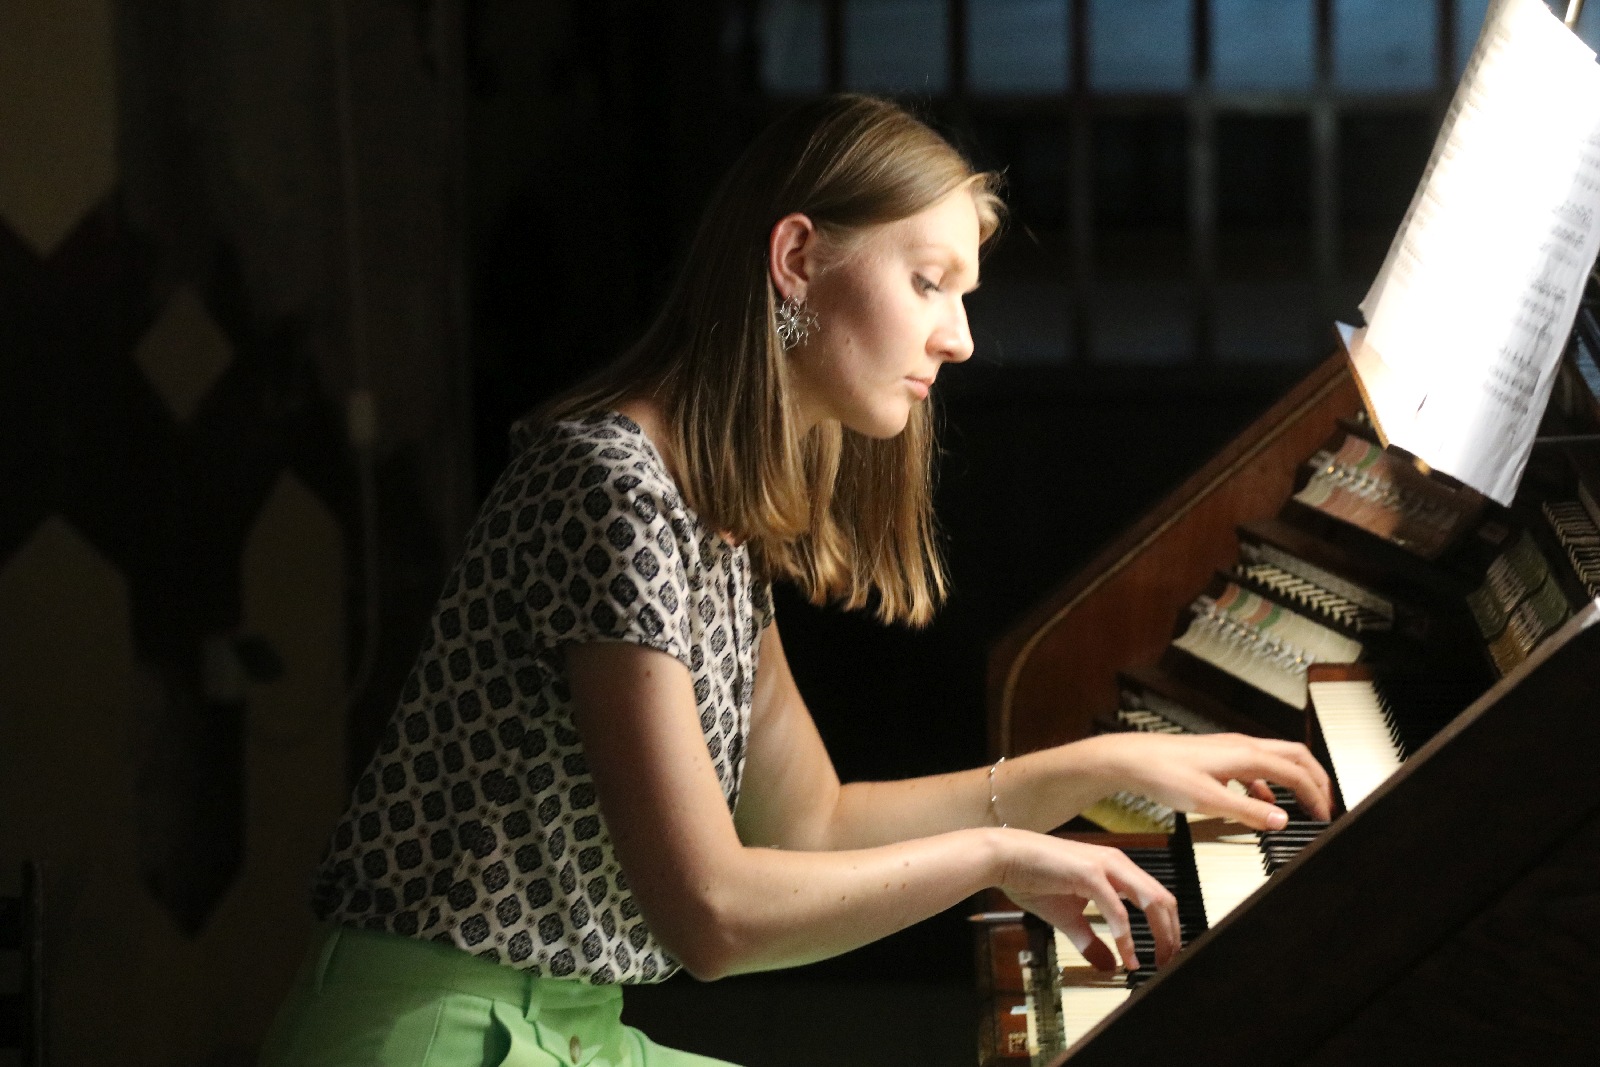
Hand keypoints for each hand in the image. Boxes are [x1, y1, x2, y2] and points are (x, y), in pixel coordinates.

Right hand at [996, 830, 1179, 972]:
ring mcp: (1106, 866)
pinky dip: (1126, 937)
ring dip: (1160, 935)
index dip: (1168, 928)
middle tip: (1168, 963)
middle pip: (1164, 900)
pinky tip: (1126, 956)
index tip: (1165, 955)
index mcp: (1116, 869)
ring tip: (1156, 961)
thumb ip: (1091, 941)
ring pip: (1151, 901)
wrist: (1005, 858)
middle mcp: (1117, 863)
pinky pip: (1118, 911)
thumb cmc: (1033, 879)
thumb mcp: (1068, 919)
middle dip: (1172, 935)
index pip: (1157, 897)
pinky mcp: (1090, 874)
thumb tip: (1110, 966)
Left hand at [1079, 732, 1333, 826]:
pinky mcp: (1216, 759)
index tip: (1325, 817)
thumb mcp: (1207, 800)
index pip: (1296, 772)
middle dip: (1315, 780)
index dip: (1316, 795)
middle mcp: (1241, 747)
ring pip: (1275, 761)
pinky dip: (1267, 785)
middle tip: (1326, 806)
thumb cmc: (1162, 773)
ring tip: (1303, 805)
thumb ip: (1247, 811)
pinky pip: (1254, 769)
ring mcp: (1229, 751)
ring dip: (1293, 781)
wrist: (1130, 760)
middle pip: (1294, 757)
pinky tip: (1262, 803)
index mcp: (1245, 754)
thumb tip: (1282, 819)